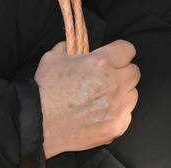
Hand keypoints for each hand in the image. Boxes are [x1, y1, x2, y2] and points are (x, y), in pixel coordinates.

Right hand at [35, 40, 139, 157]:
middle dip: (121, 73)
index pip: (128, 50)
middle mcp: (113, 84)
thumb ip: (70, 46)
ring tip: (102, 98)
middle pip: (134, 72)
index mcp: (101, 63)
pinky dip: (117, 114)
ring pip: (132, 94)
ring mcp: (116, 107)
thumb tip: (76, 44)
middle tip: (106, 79)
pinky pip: (127, 115)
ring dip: (121, 94)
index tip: (113, 58)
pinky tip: (101, 114)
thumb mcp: (54, 58)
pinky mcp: (115, 126)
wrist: (36, 124)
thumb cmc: (44, 90)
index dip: (119, 53)